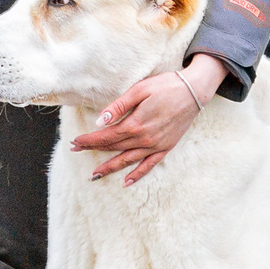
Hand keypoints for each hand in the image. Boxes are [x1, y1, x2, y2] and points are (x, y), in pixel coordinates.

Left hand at [71, 54, 226, 184]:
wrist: (194, 91)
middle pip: (113, 148)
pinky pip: (149, 165)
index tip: (75, 141)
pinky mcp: (166, 147)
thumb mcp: (139, 90)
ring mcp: (156, 145)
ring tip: (94, 175)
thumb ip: (118, 106)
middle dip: (93, 149)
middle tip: (76, 150)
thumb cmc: (166, 86)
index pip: (106, 136)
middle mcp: (145, 139)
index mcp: (136, 124)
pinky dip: (137, 174)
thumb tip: (100, 122)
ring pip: (128, 160)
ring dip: (110, 168)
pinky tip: (127, 182)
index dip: (89, 140)